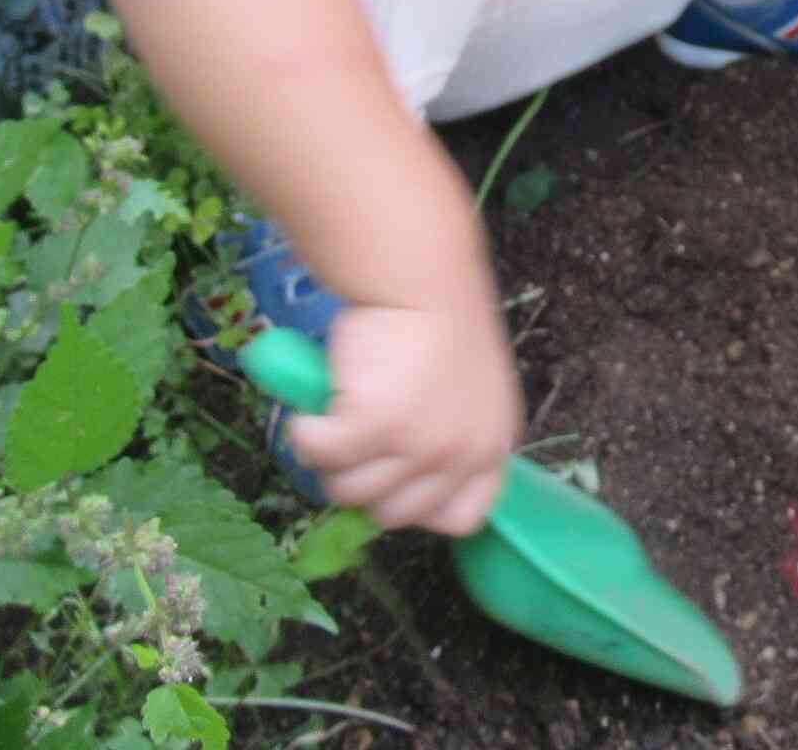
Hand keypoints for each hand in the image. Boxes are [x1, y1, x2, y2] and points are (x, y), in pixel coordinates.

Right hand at [285, 302, 522, 535]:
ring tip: (335, 415)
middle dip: (365, 482)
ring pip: (349, 492)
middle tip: (353, 441)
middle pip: (394, 515)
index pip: (462, 518)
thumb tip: (396, 482)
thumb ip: (445, 436)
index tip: (395, 481)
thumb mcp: (465, 393)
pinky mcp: (373, 427)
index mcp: (491, 446)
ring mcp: (418, 445)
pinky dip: (305, 434)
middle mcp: (460, 454)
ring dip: (331, 459)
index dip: (419, 505)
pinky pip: (319, 455)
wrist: (420, 278)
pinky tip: (314, 407)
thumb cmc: (438, 322)